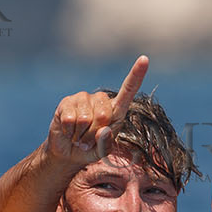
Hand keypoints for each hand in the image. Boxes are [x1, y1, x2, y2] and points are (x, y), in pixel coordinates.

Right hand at [45, 54, 149, 169]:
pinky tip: (69, 131)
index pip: (128, 90)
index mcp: (116, 110)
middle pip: (104, 115)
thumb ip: (106, 144)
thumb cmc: (91, 149)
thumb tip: (104, 130)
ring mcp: (83, 98)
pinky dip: (69, 131)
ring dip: (81, 135)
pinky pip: (70, 119)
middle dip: (94, 135)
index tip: (144, 59)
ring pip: (86, 120)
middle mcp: (101, 100)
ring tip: (79, 136)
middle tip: (89, 141)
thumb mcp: (103, 151)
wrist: (68, 152)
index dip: (136, 75)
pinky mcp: (67, 102)